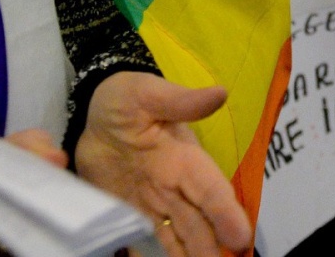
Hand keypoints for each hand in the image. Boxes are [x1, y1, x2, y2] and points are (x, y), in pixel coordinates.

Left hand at [75, 73, 250, 256]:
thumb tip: (220, 94)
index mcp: (184, 159)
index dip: (226, 213)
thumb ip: (179, 100)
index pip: (210, 190)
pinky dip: (157, 256)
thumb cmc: (125, 100)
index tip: (240, 237)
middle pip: (199, 223)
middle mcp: (175, 186)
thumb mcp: (146, 94)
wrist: (94, 116)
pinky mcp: (132, 212)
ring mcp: (154, 203)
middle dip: (212, 247)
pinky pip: (147, 240)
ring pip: (180, 236)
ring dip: (193, 255)